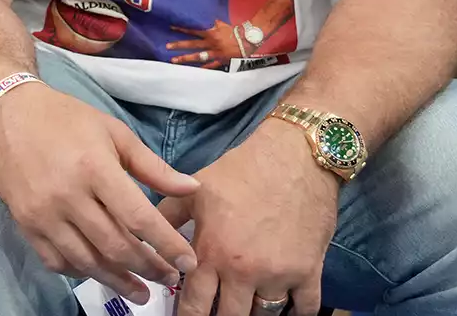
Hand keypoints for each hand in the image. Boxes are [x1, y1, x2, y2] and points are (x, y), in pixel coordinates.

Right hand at [0, 81, 199, 304]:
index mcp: (95, 168)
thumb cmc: (66, 119)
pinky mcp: (25, 224)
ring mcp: (43, 214)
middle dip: (148, 268)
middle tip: (169, 278)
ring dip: (118, 280)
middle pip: (115, 246)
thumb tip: (193, 188)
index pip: (138, 218)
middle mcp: (68, 196)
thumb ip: (153, 166)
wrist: (8, 114)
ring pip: (87, 261)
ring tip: (141, 291)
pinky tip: (100, 274)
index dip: (167, 245)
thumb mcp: (114, 132)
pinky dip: (82, 273)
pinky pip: (57, 261)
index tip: (187, 262)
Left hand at [158, 121, 337, 315]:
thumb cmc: (243, 171)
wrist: (294, 156)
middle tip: (217, 311)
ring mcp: (279, 275)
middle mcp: (244, 272)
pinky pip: (305, 308)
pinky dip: (296, 312)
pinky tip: (286, 307)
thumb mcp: (196, 191)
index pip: (194, 304)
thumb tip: (146, 236)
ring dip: (254, 312)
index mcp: (213, 252)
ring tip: (245, 305)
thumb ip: (168, 216)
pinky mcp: (309, 271)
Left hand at [166, 20, 242, 67]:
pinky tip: (194, 72)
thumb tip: (209, 20)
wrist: (248, 39)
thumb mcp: (223, 24)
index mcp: (211, 33)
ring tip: (175, 60)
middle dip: (179, 45)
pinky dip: (203, 69)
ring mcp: (215, 53)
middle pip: (192, 44)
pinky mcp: (221, 60)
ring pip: (198, 56)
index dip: (182, 29)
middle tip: (167, 47)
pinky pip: (210, 66)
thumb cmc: (235, 31)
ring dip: (186, 58)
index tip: (171, 28)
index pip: (193, 31)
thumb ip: (214, 24)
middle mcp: (211, 43)